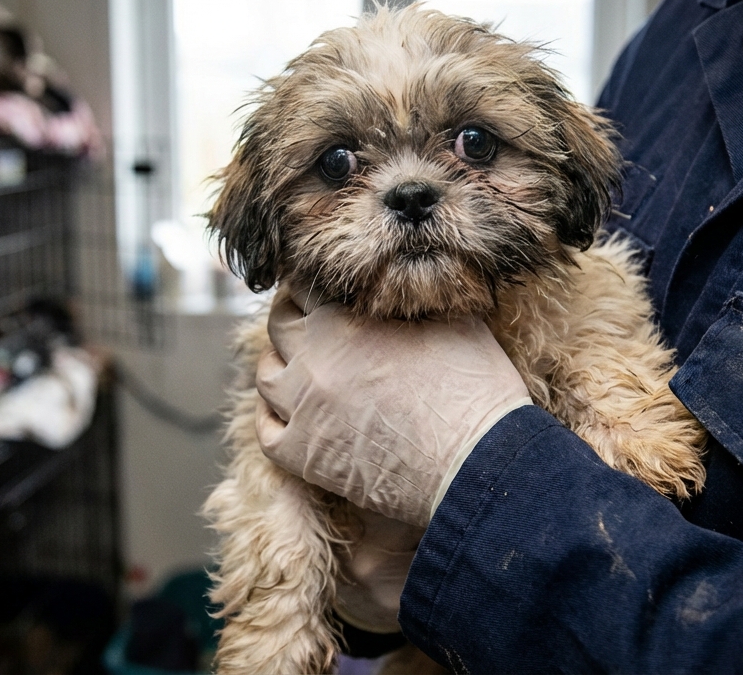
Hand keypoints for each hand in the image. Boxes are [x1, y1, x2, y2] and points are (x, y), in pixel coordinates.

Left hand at [255, 286, 532, 526]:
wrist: (476, 462)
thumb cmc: (474, 390)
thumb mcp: (452, 318)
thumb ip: (411, 295)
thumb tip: (406, 280)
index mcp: (343, 317)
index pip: (303, 286)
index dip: (313, 288)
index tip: (323, 296)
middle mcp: (312, 356)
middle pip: (279, 326)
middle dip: (292, 321)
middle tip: (311, 329)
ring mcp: (302, 406)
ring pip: (266, 377)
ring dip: (281, 368)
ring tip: (304, 372)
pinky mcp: (301, 454)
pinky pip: (266, 431)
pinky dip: (276, 421)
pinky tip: (296, 419)